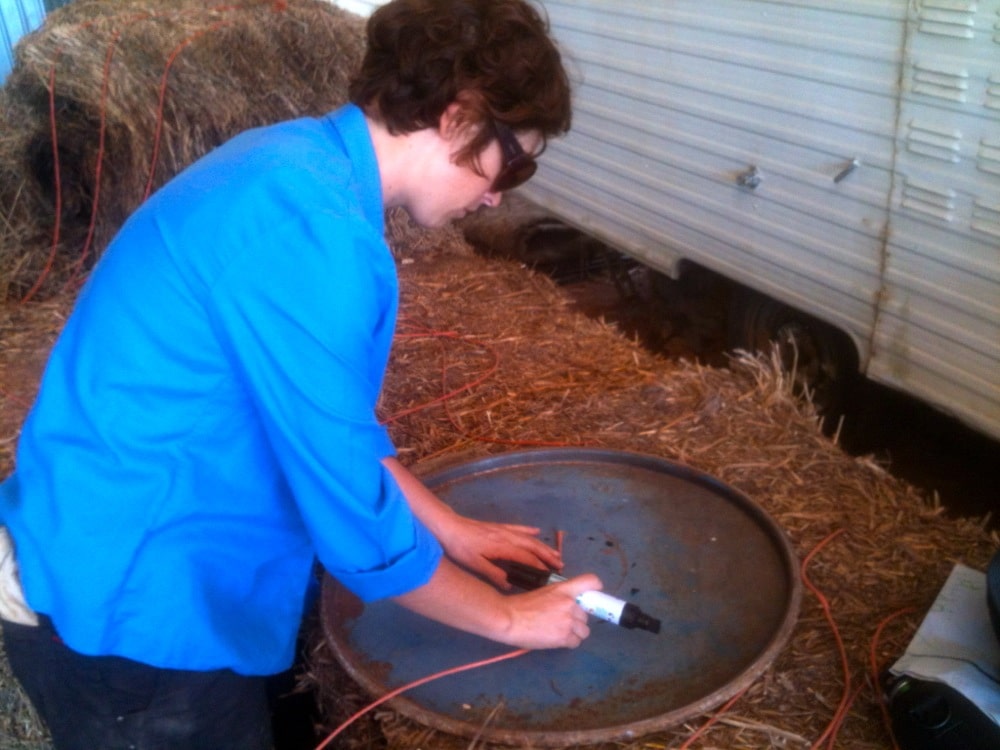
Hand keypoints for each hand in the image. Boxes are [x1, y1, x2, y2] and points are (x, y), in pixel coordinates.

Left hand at [381, 457, 561, 586]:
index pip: (527, 558)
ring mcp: (503, 530)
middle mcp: (507, 537)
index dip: (540, 567)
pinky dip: (529, 531)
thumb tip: (510, 585)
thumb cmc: (460, 548)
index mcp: (503, 548)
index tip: (551, 575)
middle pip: (533, 547)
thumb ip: (493, 574)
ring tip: (555, 553)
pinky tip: (536, 532)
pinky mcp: (497, 527)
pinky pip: (518, 528)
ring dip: (543, 546)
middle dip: (548, 556)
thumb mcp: (475, 565)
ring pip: (528, 538)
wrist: (448, 527)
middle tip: (561, 566)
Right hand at [499, 573, 602, 648]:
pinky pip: (576, 642)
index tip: (593, 597)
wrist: (510, 619)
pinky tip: (556, 639)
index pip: (591, 581)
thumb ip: (560, 597)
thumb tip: (569, 605)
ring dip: (574, 632)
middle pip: (586, 614)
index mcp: (564, 589)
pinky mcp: (565, 637)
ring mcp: (569, 621)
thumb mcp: (544, 592)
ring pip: (584, 630)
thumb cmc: (522, 605)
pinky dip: (568, 642)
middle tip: (561, 621)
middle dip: (576, 619)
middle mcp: (571, 603)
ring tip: (558, 632)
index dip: (596, 589)